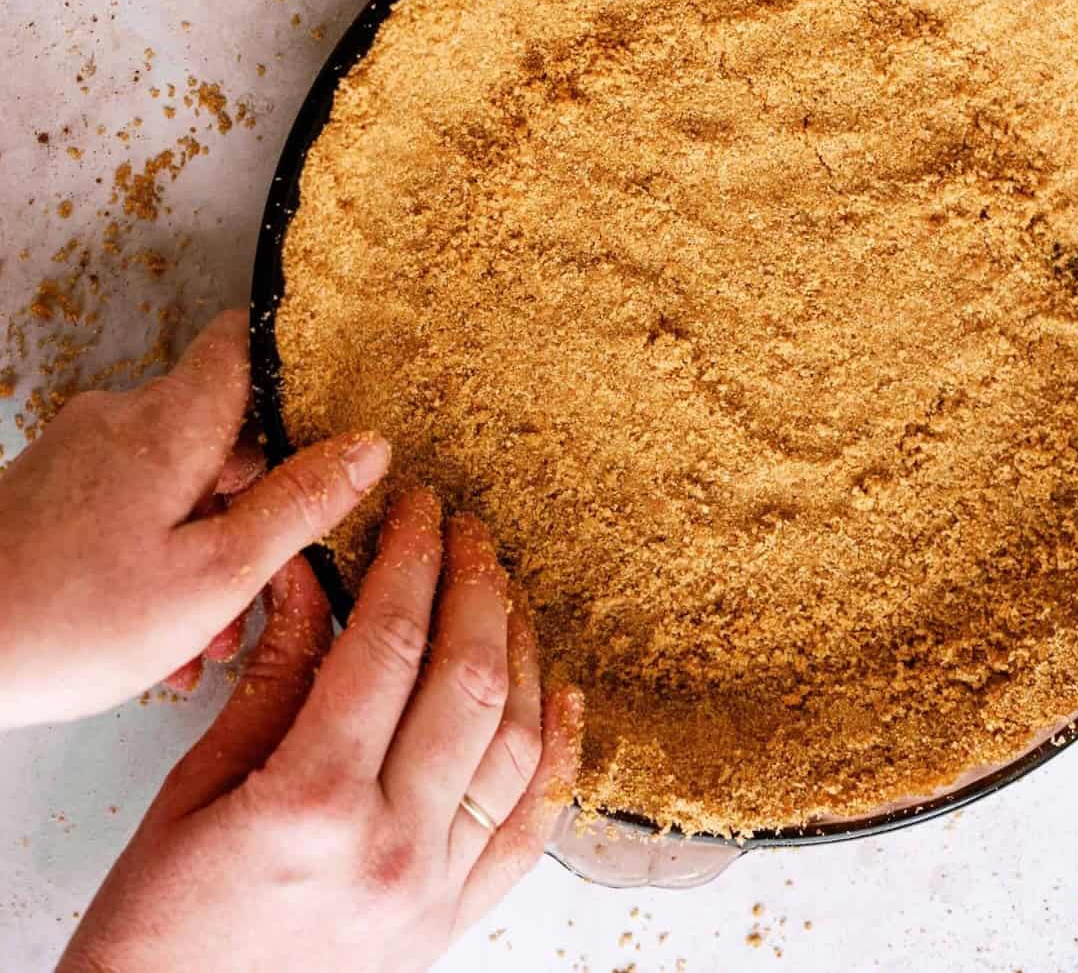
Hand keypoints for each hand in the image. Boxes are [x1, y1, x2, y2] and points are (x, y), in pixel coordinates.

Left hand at [0, 309, 390, 727]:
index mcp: (174, 418)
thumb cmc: (71, 619)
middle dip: (261, 498)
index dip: (301, 363)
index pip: (248, 339)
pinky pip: (130, 506)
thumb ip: (299, 505)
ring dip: (210, 544)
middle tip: (280, 575)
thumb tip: (371, 448)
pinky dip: (159, 556)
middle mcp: (123, 417)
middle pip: (224, 425)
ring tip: (212, 635)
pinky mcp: (50, 494)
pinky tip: (163, 636)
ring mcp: (81, 454)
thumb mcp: (215, 576)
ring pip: (179, 478)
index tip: (342, 403)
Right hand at [61, 495, 583, 972]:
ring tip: (504, 592)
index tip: (417, 510)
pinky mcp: (453, 921)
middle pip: (468, 680)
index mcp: (315, 803)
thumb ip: (274, 674)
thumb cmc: (163, 920)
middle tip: (466, 532)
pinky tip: (560, 695)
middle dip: (473, 586)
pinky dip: (558, 755)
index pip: (389, 644)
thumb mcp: (197, 782)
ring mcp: (434, 890)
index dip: (411, 560)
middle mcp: (392, 847)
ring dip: (520, 652)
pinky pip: (531, 829)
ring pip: (516, 745)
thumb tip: (314, 573)